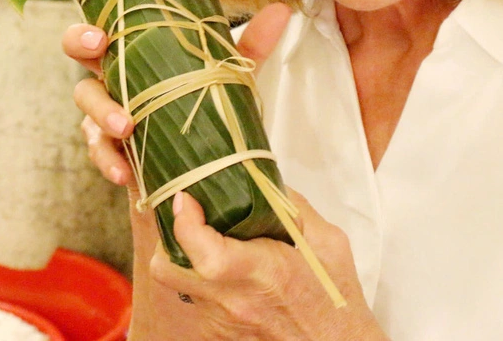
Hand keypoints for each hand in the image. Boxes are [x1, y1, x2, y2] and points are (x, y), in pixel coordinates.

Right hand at [61, 3, 294, 187]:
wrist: (209, 161)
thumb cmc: (205, 103)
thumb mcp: (229, 76)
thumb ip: (251, 45)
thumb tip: (282, 10)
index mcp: (132, 59)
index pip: (98, 37)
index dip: (86, 33)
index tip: (100, 36)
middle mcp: (114, 86)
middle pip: (80, 66)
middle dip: (81, 64)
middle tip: (99, 57)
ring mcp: (109, 123)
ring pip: (87, 115)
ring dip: (103, 116)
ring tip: (126, 127)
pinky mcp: (116, 156)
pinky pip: (101, 156)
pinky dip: (110, 162)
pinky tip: (125, 172)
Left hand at [150, 188, 387, 340]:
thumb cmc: (334, 298)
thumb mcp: (326, 241)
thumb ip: (291, 205)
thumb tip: (258, 176)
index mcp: (262, 274)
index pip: (205, 253)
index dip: (185, 220)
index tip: (186, 196)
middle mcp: (234, 302)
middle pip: (168, 269)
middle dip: (168, 237)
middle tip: (188, 216)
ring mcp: (221, 321)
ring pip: (176, 283)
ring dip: (183, 256)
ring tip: (207, 238)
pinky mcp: (217, 332)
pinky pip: (193, 297)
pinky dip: (199, 278)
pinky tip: (223, 268)